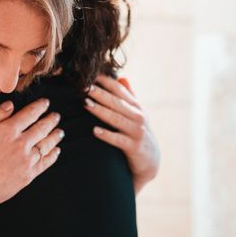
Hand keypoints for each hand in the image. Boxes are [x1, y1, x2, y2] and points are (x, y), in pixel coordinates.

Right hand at [0, 99, 63, 219]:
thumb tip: (9, 106)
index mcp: (8, 130)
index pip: (29, 114)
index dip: (39, 107)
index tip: (45, 103)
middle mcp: (21, 143)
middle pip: (41, 128)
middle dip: (50, 120)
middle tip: (56, 116)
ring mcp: (26, 160)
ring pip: (46, 144)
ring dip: (55, 136)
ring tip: (60, 131)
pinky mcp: (28, 175)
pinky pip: (45, 162)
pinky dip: (53, 155)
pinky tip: (56, 151)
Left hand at [85, 74, 159, 192]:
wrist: (151, 161)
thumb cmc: (139, 134)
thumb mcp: (137, 114)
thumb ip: (130, 96)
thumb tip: (122, 77)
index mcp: (136, 107)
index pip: (119, 90)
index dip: (106, 81)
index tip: (90, 75)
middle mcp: (138, 117)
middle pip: (116, 102)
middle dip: (99, 93)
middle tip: (84, 87)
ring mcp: (137, 132)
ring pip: (116, 119)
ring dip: (100, 111)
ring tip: (86, 104)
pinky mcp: (134, 147)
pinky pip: (118, 140)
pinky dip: (107, 135)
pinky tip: (94, 131)